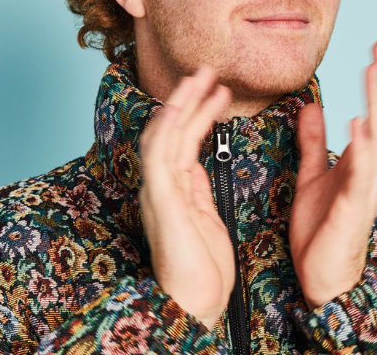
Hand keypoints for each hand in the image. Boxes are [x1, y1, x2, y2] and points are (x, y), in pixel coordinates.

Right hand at [137, 66, 235, 328]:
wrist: (195, 304)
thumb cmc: (201, 271)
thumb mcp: (205, 220)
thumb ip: (196, 190)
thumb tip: (195, 166)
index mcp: (173, 189)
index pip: (183, 139)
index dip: (198, 112)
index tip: (218, 90)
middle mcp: (161, 185)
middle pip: (170, 130)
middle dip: (189, 98)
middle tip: (208, 70)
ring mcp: (158, 191)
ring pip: (164, 134)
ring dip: (182, 101)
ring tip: (202, 75)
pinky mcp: (161, 199)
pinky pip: (161, 154)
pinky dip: (170, 126)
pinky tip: (183, 103)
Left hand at [289, 40, 376, 309]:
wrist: (321, 277)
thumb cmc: (322, 230)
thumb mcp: (312, 176)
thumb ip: (314, 142)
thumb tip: (313, 106)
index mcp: (362, 161)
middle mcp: (371, 171)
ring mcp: (365, 188)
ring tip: (375, 71)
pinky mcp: (352, 208)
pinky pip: (362, 173)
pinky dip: (363, 147)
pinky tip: (359, 123)